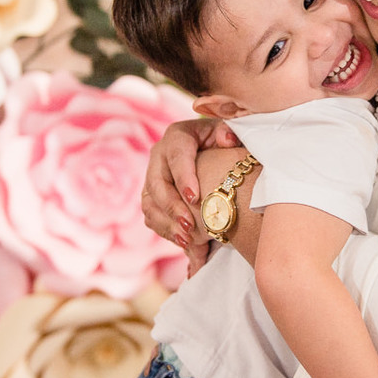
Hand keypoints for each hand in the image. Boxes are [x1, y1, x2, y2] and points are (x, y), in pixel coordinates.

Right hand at [141, 118, 238, 249]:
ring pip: (150, 203)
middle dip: (172, 207)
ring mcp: (152, 177)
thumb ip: (227, 133)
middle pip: (158, 183)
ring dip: (167, 224)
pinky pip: (151, 216)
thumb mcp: (225, 133)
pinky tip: (184, 244)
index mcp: (178, 136)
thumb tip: (228, 140)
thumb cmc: (220, 141)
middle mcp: (159, 155)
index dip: (183, 177)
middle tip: (189, 227)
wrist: (207, 150)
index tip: (194, 198)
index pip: (177, 155)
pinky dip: (166, 231)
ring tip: (187, 241)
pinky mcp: (152, 196)